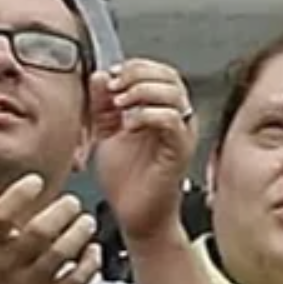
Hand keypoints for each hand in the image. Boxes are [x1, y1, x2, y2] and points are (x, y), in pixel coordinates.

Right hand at [0, 165, 100, 283]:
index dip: (19, 195)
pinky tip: (93, 251)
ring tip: (86, 222)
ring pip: (60, 255)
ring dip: (79, 234)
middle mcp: (6, 267)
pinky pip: (76, 280)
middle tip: (72, 203)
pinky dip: (89, 263)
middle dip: (61, 212)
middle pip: (38, 234)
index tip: (36, 181)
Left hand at [89, 58, 195, 246]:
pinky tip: (129, 126)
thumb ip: (102, 105)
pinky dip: (147, 115)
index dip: (134, 67)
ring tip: (120, 106)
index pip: (159, 71)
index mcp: (162, 109)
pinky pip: (173, 121)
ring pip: (173, 93)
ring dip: (141, 92)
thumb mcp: (106, 133)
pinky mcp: (180, 151)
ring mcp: (181, 134)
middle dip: (137, 75)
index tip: (110, 77)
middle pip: (169, 76)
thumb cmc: (127, 180)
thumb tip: (100, 76)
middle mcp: (177, 118)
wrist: (136, 217)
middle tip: (114, 90)